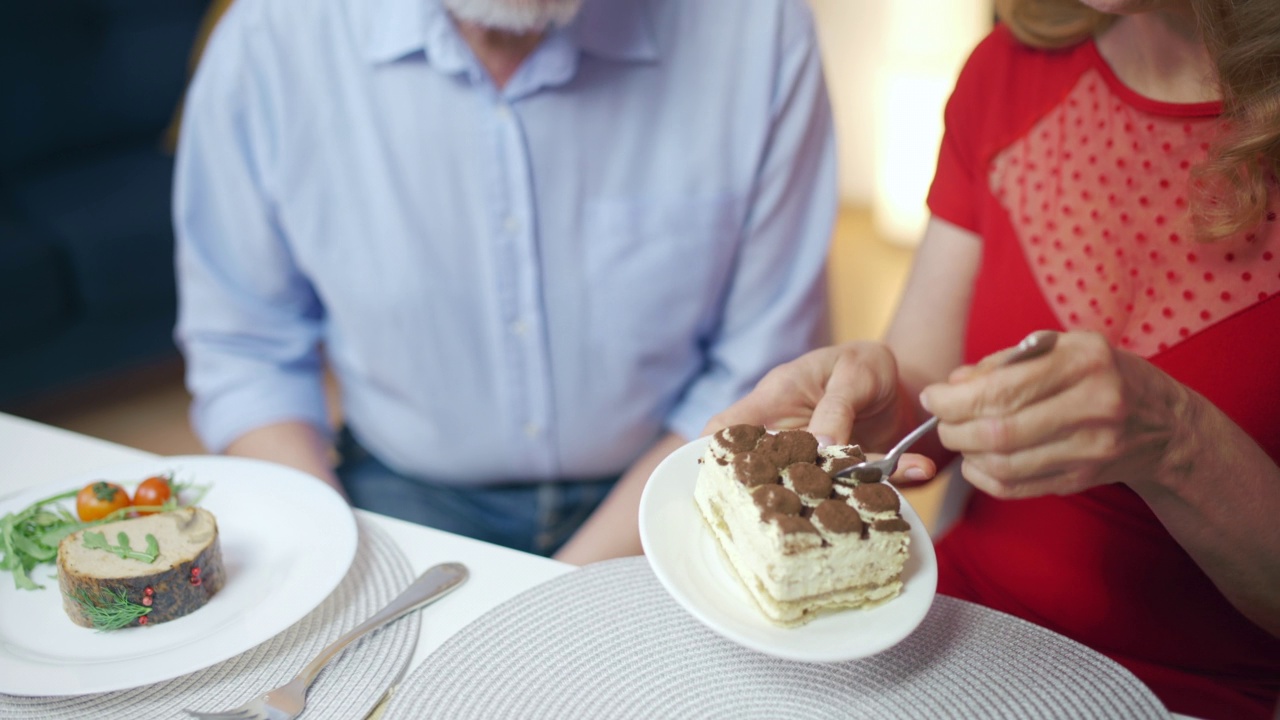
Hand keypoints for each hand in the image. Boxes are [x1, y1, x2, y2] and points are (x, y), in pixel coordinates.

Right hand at [704, 341, 935, 481]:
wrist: (902, 382)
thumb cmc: (862, 364)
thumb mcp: (852, 374)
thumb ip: (836, 407)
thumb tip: (821, 446)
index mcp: (772, 403)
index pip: (724, 431)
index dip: (711, 456)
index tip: (715, 481)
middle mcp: (787, 437)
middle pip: (761, 474)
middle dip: (772, 495)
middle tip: (796, 509)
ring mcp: (815, 463)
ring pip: (814, 490)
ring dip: (844, 495)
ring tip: (871, 489)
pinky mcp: (849, 478)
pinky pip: (863, 490)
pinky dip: (892, 484)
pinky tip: (920, 468)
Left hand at [920, 331, 1184, 497]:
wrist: (1164, 425)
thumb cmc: (1103, 376)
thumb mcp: (1064, 349)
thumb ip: (1006, 363)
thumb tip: (953, 384)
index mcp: (1084, 362)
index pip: (1002, 389)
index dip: (955, 399)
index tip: (934, 397)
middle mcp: (1093, 406)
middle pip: (999, 431)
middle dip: (954, 429)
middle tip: (941, 422)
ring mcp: (1090, 449)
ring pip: (1005, 464)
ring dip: (967, 455)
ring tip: (958, 439)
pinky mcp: (1082, 480)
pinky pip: (1017, 488)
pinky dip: (984, 478)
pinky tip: (976, 463)